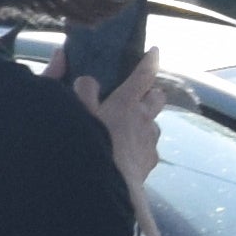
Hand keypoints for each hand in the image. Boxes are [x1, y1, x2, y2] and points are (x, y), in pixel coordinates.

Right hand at [73, 54, 166, 183]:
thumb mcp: (78, 112)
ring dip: (143, 122)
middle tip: (139, 94)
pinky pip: (148, 148)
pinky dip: (139, 145)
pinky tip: (125, 152)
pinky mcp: (150, 161)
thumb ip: (83, 90)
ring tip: (125, 128)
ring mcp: (150, 141)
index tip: (154, 51)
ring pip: (152, 124)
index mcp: (127, 103)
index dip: (149, 61)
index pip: (143, 75)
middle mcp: (145, 120)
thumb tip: (88, 78)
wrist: (109, 185)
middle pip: (158, 99)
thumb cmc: (91, 144)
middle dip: (151, 93)